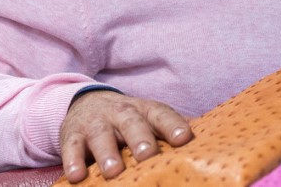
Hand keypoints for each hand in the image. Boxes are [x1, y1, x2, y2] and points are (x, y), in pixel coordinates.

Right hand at [59, 90, 193, 181]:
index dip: (173, 125)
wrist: (87, 102)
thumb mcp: (149, 118)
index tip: (184, 138)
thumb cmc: (129, 119)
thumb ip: (170, 129)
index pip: (162, 115)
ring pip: (101, 136)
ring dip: (107, 153)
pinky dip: (73, 161)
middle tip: (148, 155)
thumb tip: (208, 142)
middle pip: (133, 124)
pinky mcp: (72, 134)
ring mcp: (96, 123)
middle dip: (141, 139)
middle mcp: (122, 113)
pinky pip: (71, 147)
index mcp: (146, 110)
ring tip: (114, 171)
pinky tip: (77, 177)